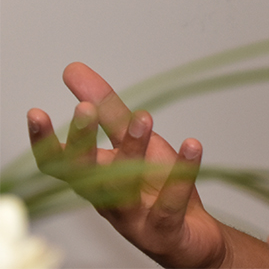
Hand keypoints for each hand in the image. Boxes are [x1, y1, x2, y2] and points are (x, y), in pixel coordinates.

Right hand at [28, 63, 228, 267]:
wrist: (190, 237)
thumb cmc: (154, 186)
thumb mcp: (131, 140)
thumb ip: (106, 109)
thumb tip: (73, 69)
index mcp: (95, 177)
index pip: (60, 163)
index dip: (45, 142)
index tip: (37, 112)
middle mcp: (108, 199)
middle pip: (85, 175)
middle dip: (82, 143)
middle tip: (84, 109)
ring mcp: (134, 217)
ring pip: (124, 189)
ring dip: (132, 151)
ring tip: (145, 116)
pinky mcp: (165, 228)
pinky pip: (170, 203)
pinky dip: (181, 174)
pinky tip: (192, 146)